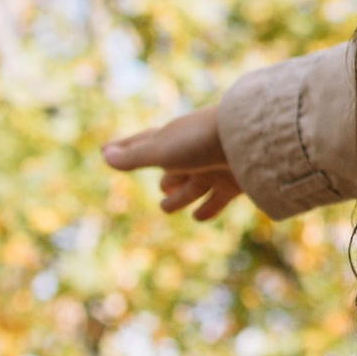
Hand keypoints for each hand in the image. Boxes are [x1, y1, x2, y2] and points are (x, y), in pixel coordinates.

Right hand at [102, 105, 245, 220]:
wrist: (251, 139)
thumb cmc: (201, 140)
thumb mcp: (161, 150)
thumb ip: (134, 156)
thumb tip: (105, 155)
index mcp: (171, 140)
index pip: (142, 144)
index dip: (124, 148)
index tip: (107, 149)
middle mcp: (192, 153)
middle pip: (170, 170)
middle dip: (164, 178)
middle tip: (161, 187)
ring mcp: (213, 169)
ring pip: (190, 188)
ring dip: (179, 197)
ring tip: (166, 206)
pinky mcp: (234, 184)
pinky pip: (217, 201)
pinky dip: (207, 209)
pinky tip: (199, 216)